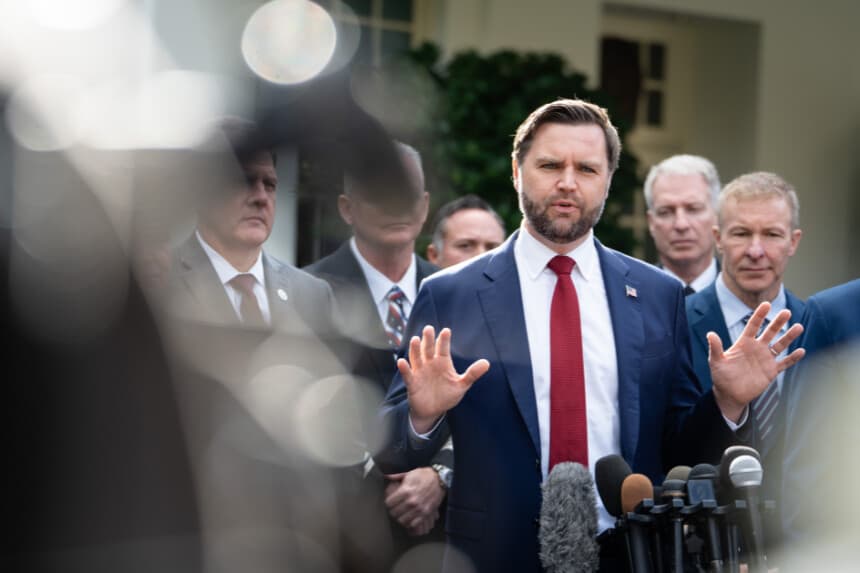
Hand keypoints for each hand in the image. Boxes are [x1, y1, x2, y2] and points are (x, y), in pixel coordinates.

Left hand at [384, 467, 445, 535]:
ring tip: (401, 514)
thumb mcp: (409, 473)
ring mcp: (419, 509)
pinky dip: (409, 523)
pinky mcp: (425, 514)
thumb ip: (396, 476)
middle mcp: (411, 501)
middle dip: (393, 510)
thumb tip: (386, 476)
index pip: (389, 503)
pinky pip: (413, 524)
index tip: (390, 502)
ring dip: (400, 517)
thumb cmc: (424, 475)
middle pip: (394, 513)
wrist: (440, 479)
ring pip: (402, 520)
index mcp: (405, 491)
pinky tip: (409, 518)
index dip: (388, 502)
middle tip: (394, 508)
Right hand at [397, 325, 489, 432]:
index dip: (444, 340)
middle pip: (428, 349)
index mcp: (442, 362)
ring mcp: (420, 372)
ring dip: (415, 349)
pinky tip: (401, 362)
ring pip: (416, 358)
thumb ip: (472, 374)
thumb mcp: (462, 385)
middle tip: (428, 329)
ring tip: (415, 340)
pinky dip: (404, 369)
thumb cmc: (447, 395)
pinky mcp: (412, 383)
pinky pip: (407, 375)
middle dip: (428, 339)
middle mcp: (430, 364)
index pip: (443, 348)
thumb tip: (487, 363)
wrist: (432, 411)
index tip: (446, 331)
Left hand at [709, 302, 804, 421]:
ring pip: (780, 345)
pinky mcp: (771, 371)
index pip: (753, 326)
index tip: (766, 304)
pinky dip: (792, 358)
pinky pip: (784, 363)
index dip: (759, 315)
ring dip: (789, 337)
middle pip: (769, 332)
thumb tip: (710, 334)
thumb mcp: (716, 361)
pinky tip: (801, 351)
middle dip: (778, 322)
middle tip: (786, 312)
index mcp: (744, 343)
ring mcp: (765, 359)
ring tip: (798, 327)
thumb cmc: (721, 376)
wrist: (730, 394)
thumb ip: (715, 348)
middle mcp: (756, 348)